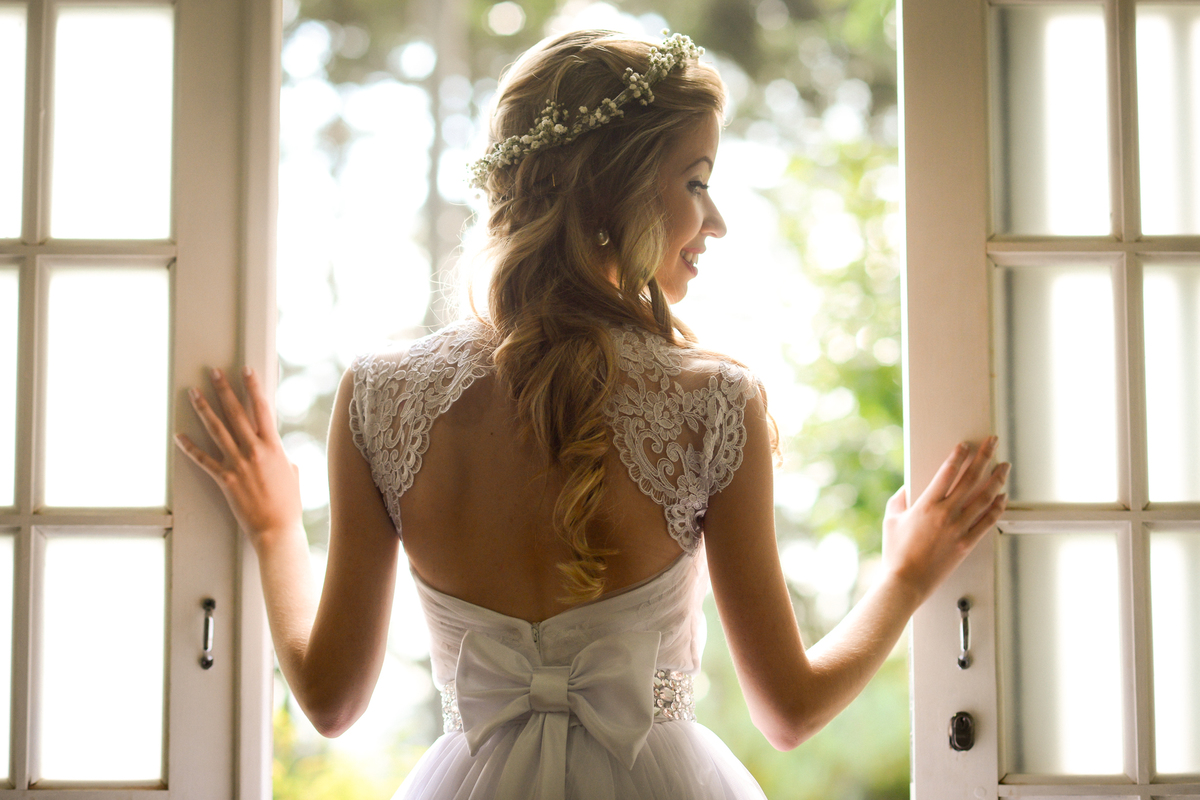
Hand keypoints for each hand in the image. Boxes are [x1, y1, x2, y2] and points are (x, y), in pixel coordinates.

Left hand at [175, 367, 302, 547]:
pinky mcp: (224, 479)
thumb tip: (276, 449)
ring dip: (203, 409)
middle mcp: (255, 450)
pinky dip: (190, 447)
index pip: (262, 408)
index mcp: (274, 446)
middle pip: (236, 412)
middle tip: (213, 372)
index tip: (246, 370)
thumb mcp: (292, 472)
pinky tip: (179, 435)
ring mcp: (238, 464)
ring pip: (217, 429)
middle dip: (223, 389)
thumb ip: (281, 455)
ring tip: (193, 393)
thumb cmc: (288, 503)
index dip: (253, 387)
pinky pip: (203, 459)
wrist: (277, 528)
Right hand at [881, 436, 1008, 603]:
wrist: (906, 582)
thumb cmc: (896, 553)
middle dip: (984, 456)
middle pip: (971, 478)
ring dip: (997, 479)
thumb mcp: (891, 520)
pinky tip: (1003, 497)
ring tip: (1004, 467)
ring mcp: (959, 529)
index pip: (947, 472)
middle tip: (992, 443)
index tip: (965, 445)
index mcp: (926, 505)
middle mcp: (946, 514)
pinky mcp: (967, 543)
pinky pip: (988, 521)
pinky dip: (998, 507)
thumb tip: (907, 488)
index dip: (958, 456)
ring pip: (985, 497)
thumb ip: (899, 500)